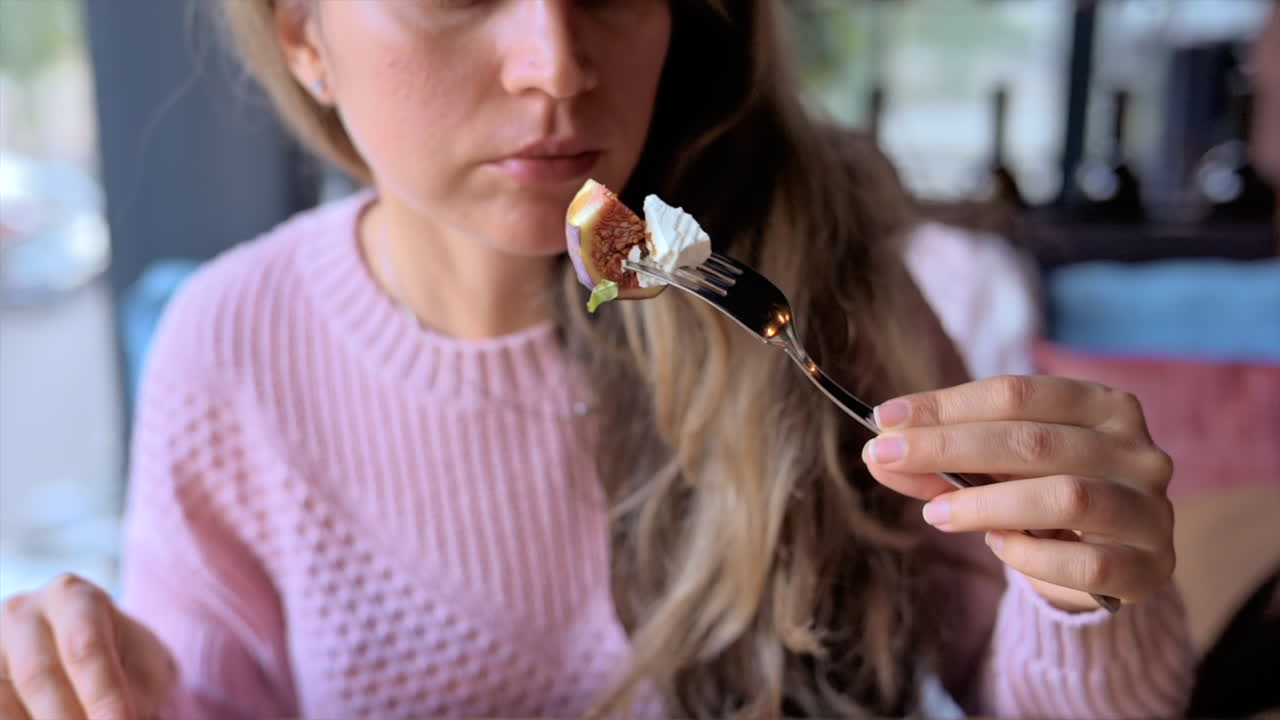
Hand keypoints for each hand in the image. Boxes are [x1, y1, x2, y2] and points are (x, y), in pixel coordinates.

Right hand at [1, 573, 176, 719]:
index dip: (103, 696)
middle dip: (68, 718)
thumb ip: (135, 692)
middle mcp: (23, 613)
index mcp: (72, 597)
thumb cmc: (124, 657)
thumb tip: (129, 719)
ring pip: (6, 699)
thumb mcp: (143, 666)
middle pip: (38, 675)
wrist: (91, 651)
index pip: (85, 649)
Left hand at [863, 375, 1174, 611]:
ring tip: (935, 513)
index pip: (1016, 394)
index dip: (946, 405)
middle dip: (948, 447)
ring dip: (987, 504)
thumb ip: (941, 462)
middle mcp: (1137, 450)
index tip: (885, 418)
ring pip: (1066, 498)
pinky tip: (1000, 547)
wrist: (1107, 562)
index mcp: (1102, 405)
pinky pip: (1087, 562)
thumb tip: (878, 455)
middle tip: (886, 456)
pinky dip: (1033, 557)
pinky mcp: (1151, 565)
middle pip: (1034, 440)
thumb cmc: (1041, 497)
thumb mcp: (993, 470)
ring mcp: (1151, 508)